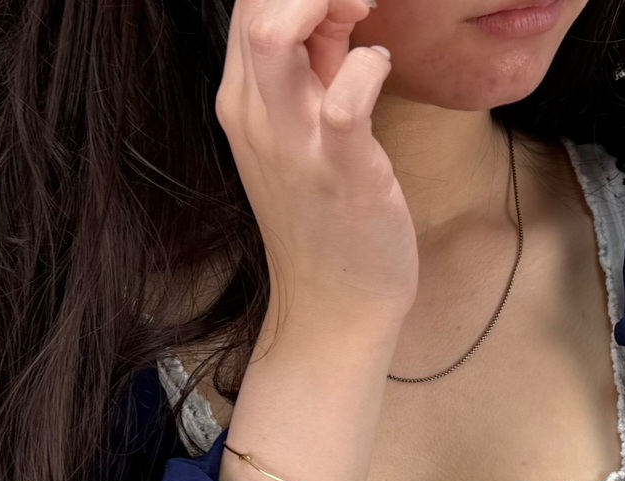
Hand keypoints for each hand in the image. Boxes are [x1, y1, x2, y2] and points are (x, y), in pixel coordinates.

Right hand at [215, 0, 417, 322]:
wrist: (335, 307)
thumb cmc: (329, 217)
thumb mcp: (308, 129)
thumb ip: (318, 65)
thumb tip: (341, 10)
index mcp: (243, 102)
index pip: (249, 4)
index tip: (343, 9)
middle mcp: (255, 117)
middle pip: (255, 4)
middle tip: (356, 8)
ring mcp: (292, 144)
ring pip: (276, 32)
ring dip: (324, 2)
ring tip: (361, 20)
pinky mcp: (338, 170)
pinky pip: (344, 99)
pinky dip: (369, 68)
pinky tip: (381, 72)